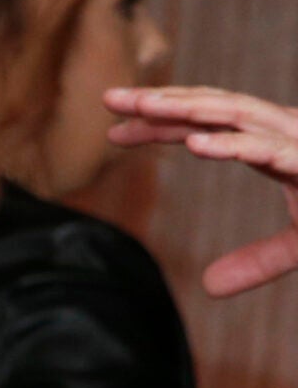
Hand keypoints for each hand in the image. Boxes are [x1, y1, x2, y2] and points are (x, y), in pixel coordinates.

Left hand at [105, 84, 297, 295]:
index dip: (161, 124)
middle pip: (214, 110)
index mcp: (277, 144)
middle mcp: (288, 132)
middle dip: (161, 102)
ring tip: (143, 108)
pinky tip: (199, 144)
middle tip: (107, 99)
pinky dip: (235, 145)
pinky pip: (272, 151)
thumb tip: (209, 287)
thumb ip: (258, 261)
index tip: (113, 129)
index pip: (207, 126)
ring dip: (189, 111)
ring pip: (238, 117)